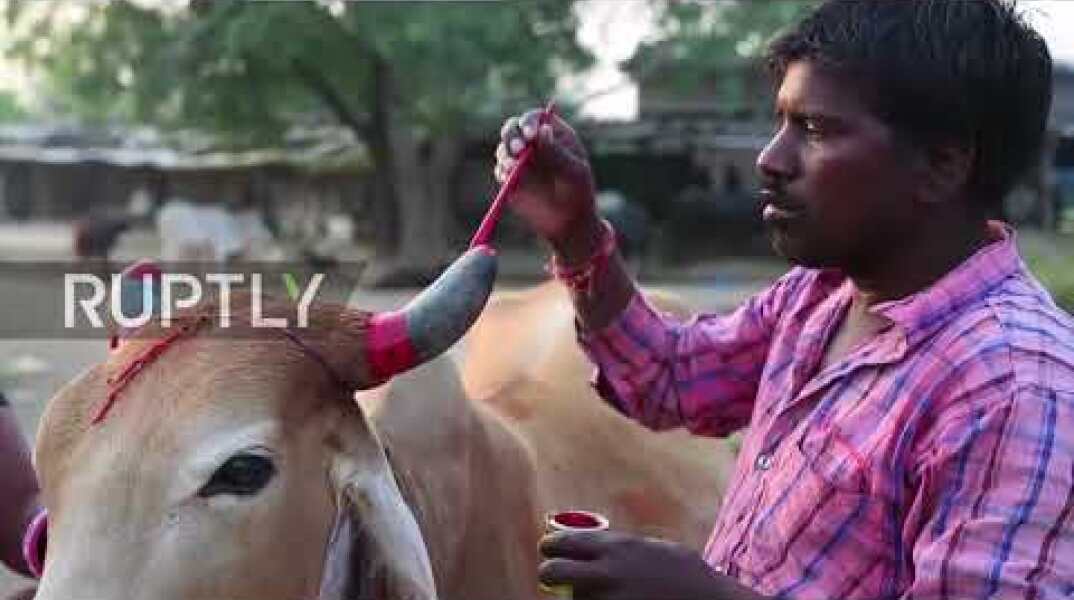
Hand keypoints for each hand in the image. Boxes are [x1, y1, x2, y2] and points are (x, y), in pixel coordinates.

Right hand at [494, 108, 599, 259]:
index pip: (536, 118)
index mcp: (554, 135)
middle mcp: (535, 144)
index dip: (529, 121)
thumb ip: (557, 153)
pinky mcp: (511, 179)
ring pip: (503, 148)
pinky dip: (502, 172)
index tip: (530, 135)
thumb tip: (542, 130)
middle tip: (518, 149)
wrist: (569, 224)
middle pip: (513, 127)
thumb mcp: (573, 173)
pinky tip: (510, 180)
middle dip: (511, 135)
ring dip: (505, 154)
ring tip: (514, 168)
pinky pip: (500, 170)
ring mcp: (522, 161)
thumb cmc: (579, 194)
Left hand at [538, 530, 727, 599]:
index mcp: (616, 547)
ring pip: (572, 599)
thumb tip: (586, 545)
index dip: (551, 547)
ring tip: (603, 594)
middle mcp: (608, 572)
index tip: (549, 551)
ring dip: (579, 597)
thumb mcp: (651, 548)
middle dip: (550, 573)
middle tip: (553, 576)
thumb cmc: (686, 574)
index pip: (562, 542)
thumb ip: (618, 546)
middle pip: (552, 571)